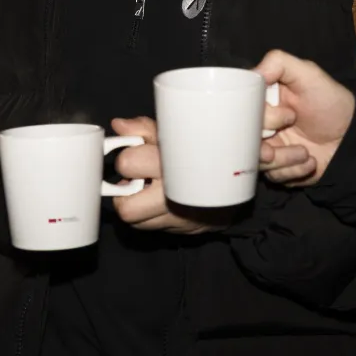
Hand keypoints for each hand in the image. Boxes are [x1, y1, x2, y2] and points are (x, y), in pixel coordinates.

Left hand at [109, 117, 230, 235]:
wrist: (235, 182)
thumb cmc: (202, 153)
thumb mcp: (175, 135)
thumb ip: (144, 130)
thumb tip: (120, 126)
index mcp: (174, 166)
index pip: (129, 164)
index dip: (127, 157)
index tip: (135, 152)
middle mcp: (176, 197)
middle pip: (126, 207)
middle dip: (124, 192)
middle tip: (137, 177)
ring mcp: (178, 218)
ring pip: (135, 220)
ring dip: (134, 204)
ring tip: (147, 187)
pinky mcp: (180, 230)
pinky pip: (147, 227)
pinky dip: (146, 214)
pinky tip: (156, 199)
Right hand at [255, 51, 355, 186]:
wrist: (352, 135)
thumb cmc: (330, 101)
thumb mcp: (308, 74)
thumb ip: (278, 63)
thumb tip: (252, 74)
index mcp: (261, 101)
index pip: (241, 110)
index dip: (260, 116)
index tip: (285, 116)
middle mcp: (260, 125)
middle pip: (243, 139)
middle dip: (266, 143)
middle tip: (291, 129)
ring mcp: (268, 148)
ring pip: (257, 161)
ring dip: (283, 158)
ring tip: (305, 151)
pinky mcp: (279, 169)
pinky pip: (274, 176)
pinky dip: (294, 170)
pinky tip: (310, 161)